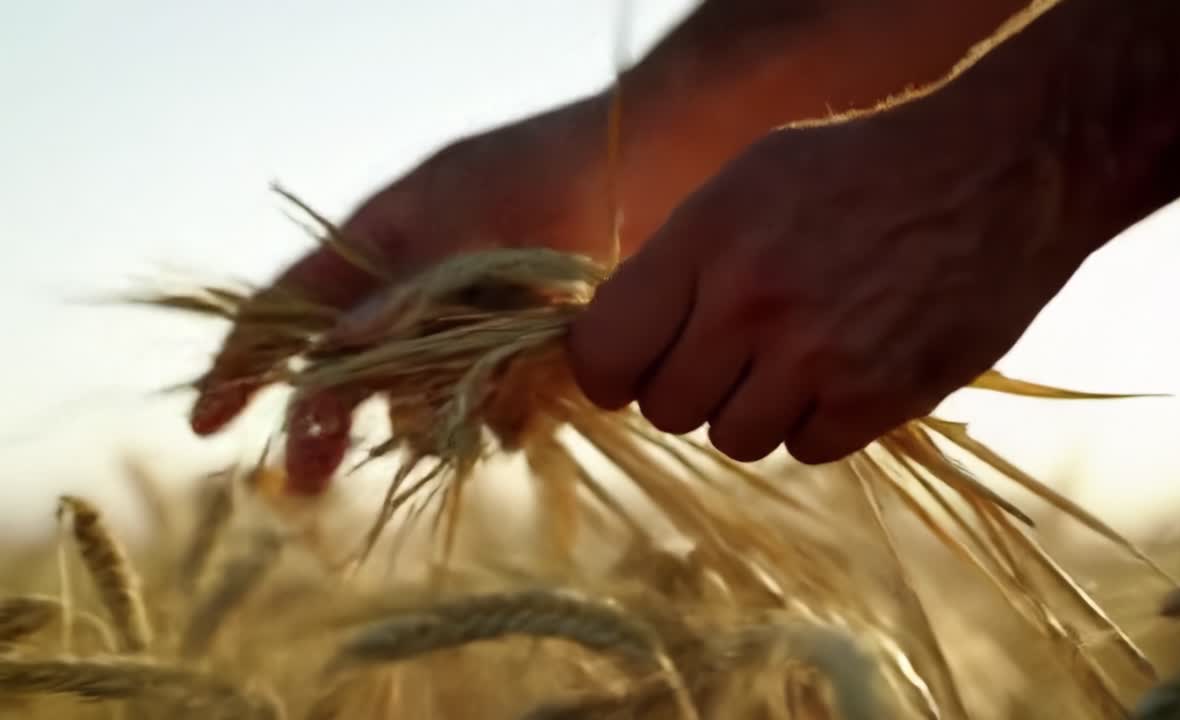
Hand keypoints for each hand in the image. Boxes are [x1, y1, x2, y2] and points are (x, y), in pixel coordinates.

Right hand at [190, 97, 620, 487]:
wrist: (648, 172)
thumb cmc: (546, 174)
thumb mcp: (466, 221)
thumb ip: (405, 291)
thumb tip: (335, 354)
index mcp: (378, 243)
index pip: (289, 307)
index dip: (243, 364)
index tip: (207, 422)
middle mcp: (414, 293)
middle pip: (347, 371)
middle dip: (325, 423)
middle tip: (310, 480)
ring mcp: (468, 327)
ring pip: (421, 401)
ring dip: (433, 421)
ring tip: (478, 414)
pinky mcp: (523, 357)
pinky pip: (493, 410)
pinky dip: (504, 417)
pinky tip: (535, 407)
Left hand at [568, 88, 1093, 464]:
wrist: (1000, 172)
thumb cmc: (863, 169)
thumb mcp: (749, 181)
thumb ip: (680, 259)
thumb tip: (625, 335)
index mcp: (707, 240)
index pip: (606, 351)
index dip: (607, 370)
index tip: (625, 368)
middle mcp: (752, 305)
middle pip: (667, 408)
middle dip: (686, 386)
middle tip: (728, 351)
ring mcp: (817, 359)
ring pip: (733, 440)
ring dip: (752, 409)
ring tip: (793, 357)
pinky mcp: (879, 400)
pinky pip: (806, 450)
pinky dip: (816, 423)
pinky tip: (843, 372)